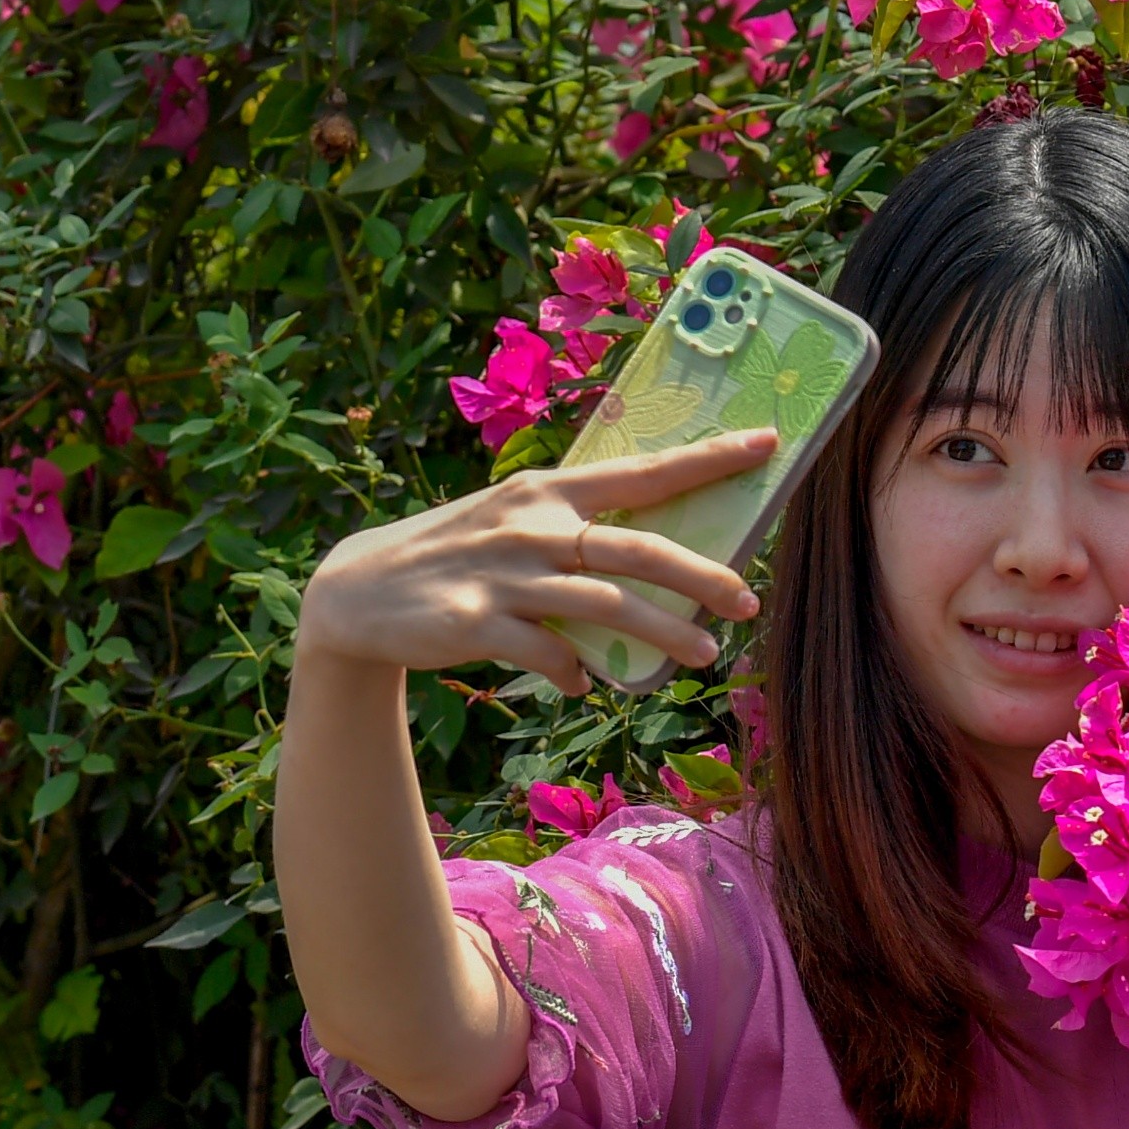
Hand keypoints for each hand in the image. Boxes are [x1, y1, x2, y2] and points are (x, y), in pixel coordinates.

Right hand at [293, 426, 776, 697]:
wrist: (359, 590)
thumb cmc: (458, 553)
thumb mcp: (515, 519)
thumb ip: (579, 527)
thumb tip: (661, 555)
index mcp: (550, 489)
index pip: (643, 469)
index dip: (708, 456)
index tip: (768, 442)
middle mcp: (533, 524)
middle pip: (636, 545)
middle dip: (700, 573)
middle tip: (749, 599)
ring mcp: (506, 574)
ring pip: (604, 604)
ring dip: (660, 632)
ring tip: (703, 656)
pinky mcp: (478, 622)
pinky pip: (548, 653)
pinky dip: (575, 672)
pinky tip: (586, 685)